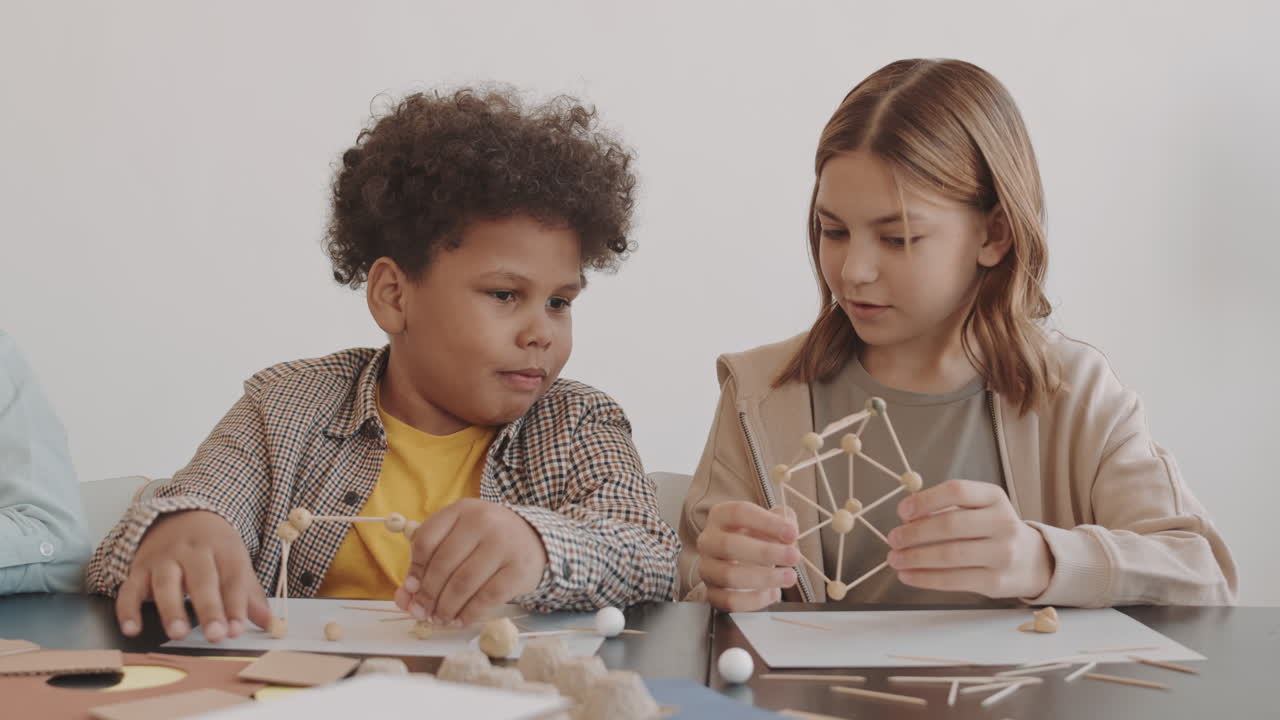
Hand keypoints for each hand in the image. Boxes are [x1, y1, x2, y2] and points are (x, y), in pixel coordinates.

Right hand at [116, 510, 270, 641]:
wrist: (180, 515)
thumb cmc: (213, 547)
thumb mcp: (236, 562)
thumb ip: (250, 594)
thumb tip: (270, 623)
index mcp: (222, 548)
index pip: (232, 577)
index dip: (236, 605)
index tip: (237, 630)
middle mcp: (192, 551)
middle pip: (201, 579)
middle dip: (209, 608)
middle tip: (215, 635)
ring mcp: (163, 558)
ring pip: (165, 582)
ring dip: (171, 609)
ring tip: (178, 633)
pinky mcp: (139, 568)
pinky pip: (130, 588)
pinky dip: (128, 609)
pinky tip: (132, 629)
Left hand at [393, 499, 546, 626]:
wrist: (535, 541)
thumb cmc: (487, 541)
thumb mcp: (459, 539)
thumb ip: (429, 563)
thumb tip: (403, 598)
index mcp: (462, 510)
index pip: (426, 539)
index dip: (414, 568)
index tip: (410, 588)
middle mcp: (483, 521)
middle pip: (443, 564)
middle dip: (427, 595)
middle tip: (421, 613)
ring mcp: (503, 544)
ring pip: (463, 583)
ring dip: (446, 608)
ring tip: (439, 619)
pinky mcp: (518, 569)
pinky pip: (487, 597)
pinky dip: (469, 614)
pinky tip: (460, 620)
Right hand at [696, 501, 800, 611]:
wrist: (742, 565)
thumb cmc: (757, 539)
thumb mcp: (772, 523)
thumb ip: (783, 520)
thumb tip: (790, 530)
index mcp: (720, 516)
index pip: (738, 513)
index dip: (767, 523)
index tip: (792, 533)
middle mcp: (708, 540)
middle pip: (729, 545)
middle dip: (766, 553)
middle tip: (794, 557)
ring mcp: (707, 568)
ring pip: (729, 575)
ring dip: (764, 577)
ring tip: (789, 576)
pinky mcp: (711, 593)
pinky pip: (729, 600)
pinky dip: (754, 600)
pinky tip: (773, 593)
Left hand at [887, 479, 1053, 598]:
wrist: (1034, 561)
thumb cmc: (993, 530)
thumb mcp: (980, 509)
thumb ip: (948, 508)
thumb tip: (907, 519)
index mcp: (995, 497)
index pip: (957, 491)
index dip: (925, 500)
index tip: (902, 511)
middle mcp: (1003, 523)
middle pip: (950, 525)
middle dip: (914, 533)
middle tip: (892, 539)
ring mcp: (1003, 554)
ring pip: (950, 555)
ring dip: (915, 558)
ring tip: (895, 558)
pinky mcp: (996, 582)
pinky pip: (954, 580)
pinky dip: (925, 578)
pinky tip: (908, 575)